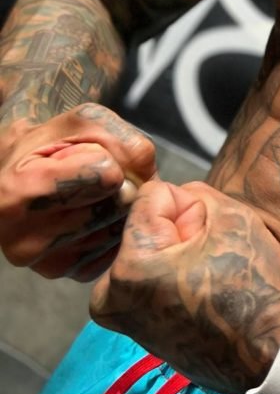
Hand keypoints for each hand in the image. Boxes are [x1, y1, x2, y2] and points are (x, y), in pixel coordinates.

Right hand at [0, 103, 156, 280]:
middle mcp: (25, 238)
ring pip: (122, 225)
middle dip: (119, 182)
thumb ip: (121, 139)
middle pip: (117, 204)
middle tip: (92, 175)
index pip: (104, 176)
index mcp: (18, 192)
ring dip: (120, 203)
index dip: (106, 159)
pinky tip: (93, 212)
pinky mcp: (71, 272)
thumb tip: (147, 178)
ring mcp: (47, 263)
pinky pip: (120, 243)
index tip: (86, 157)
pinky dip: (116, 224)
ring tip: (90, 193)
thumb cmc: (54, 142)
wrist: (24, 174)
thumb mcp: (84, 121)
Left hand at [90, 181, 279, 393]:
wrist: (267, 349)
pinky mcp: (129, 327)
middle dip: (177, 231)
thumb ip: (193, 192)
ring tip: (206, 279)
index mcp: (128, 267)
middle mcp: (108, 295)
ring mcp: (116, 316)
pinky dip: (170, 275)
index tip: (209, 239)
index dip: (189, 207)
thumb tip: (172, 197)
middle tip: (210, 261)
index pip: (153, 196)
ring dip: (174, 253)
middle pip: (146, 224)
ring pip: (148, 248)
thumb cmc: (252, 283)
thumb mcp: (231, 215)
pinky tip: (198, 293)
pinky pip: (148, 276)